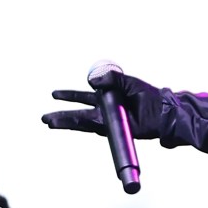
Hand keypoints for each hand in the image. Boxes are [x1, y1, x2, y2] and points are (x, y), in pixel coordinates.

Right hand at [42, 73, 164, 137]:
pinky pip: (96, 127)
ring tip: (50, 122)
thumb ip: (111, 78)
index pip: (83, 97)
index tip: (54, 95)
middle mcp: (104, 111)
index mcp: (106, 97)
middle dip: (61, 115)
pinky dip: (84, 126)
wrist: (163, 111)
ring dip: (66, 122)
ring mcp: (108, 121)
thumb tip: (92, 80)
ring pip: (83, 122)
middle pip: (78, 112)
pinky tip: (72, 124)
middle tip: (45, 118)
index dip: (69, 96)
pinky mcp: (114, 129)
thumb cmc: (149, 96)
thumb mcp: (128, 82)